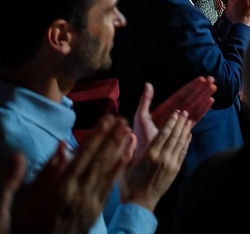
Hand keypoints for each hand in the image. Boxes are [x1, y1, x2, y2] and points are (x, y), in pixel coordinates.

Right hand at [13, 116, 132, 233]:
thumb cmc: (30, 224)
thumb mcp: (30, 199)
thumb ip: (46, 172)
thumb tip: (61, 145)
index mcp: (62, 188)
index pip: (83, 156)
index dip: (96, 136)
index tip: (106, 119)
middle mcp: (80, 194)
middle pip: (99, 161)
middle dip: (111, 138)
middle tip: (123, 119)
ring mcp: (91, 203)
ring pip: (108, 171)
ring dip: (119, 149)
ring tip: (127, 131)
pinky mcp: (97, 211)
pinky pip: (110, 186)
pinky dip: (118, 169)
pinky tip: (126, 156)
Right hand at [122, 109, 191, 210]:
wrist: (139, 204)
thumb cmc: (129, 185)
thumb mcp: (124, 167)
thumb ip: (128, 150)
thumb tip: (130, 134)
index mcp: (149, 155)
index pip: (162, 134)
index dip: (170, 122)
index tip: (175, 113)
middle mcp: (162, 158)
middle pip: (174, 136)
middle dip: (179, 123)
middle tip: (185, 113)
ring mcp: (170, 164)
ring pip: (180, 144)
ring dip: (185, 131)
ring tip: (189, 121)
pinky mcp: (175, 170)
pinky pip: (182, 154)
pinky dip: (186, 143)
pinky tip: (189, 136)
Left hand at [141, 77, 216, 134]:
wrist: (145, 154)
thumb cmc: (141, 136)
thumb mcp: (141, 116)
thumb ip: (145, 100)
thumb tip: (148, 84)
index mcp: (166, 108)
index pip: (181, 95)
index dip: (192, 86)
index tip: (201, 79)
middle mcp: (175, 113)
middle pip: (191, 98)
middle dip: (201, 89)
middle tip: (212, 80)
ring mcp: (181, 121)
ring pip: (195, 106)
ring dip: (204, 97)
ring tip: (214, 88)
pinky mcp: (185, 129)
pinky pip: (196, 117)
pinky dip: (203, 110)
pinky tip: (210, 102)